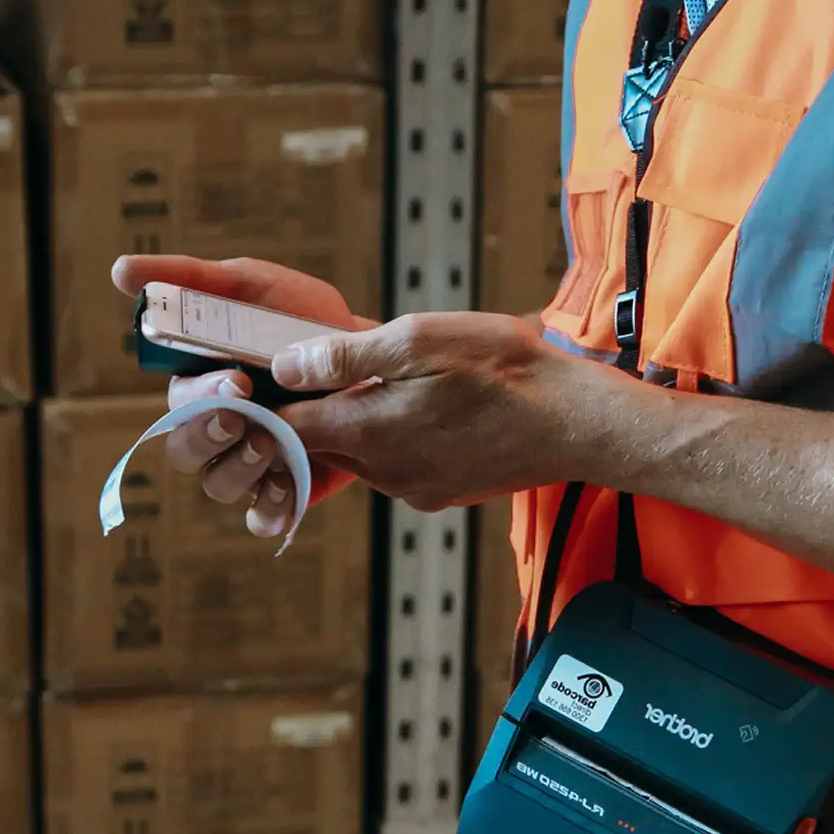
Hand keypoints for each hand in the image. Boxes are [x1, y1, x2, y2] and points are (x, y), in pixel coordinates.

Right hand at [111, 253, 369, 538]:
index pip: (177, 402)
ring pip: (220, 484)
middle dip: (209, 439)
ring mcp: (250, 462)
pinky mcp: (286, 488)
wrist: (369, 352)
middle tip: (247, 418)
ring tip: (278, 443)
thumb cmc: (300, 316)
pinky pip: (263, 516)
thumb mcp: (248, 286)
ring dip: (241, 469)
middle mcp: (218, 428)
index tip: (236, 380)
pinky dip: (272, 508)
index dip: (199, 397)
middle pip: (185, 452)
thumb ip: (187, 278)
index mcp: (201, 383)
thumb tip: (119, 271)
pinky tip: (290, 484)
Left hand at [273, 310, 639, 510]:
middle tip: (317, 369)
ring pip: (356, 456)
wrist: (578, 423)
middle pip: (317, 446)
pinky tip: (420, 407)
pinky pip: (393, 467)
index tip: (255, 384)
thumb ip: (347, 355)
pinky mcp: (438, 494)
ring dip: (355, 422)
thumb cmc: (506, 371)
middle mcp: (383, 472)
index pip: (284, 431)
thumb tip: (287, 365)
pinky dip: (390, 438)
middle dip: (311, 411)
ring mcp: (411, 489)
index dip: (264, 406)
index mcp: (369, 431)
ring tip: (379, 379)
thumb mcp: (421, 339)